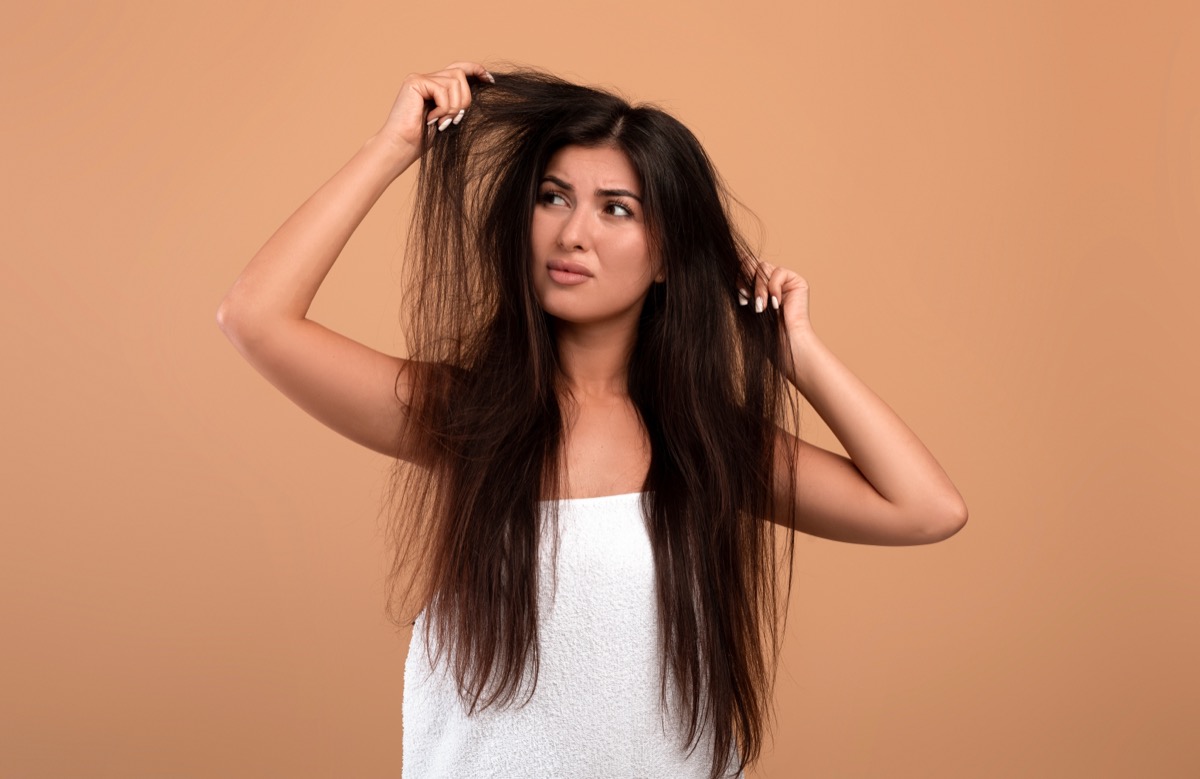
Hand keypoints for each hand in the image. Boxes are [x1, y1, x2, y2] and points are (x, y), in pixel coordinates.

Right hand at [375, 61, 493, 158]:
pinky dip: (443, 108)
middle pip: (460, 74)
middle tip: (455, 120)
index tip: (490, 81)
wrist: (402, 147)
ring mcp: (420, 78)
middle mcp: (427, 78)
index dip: (476, 70)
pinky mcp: (415, 82)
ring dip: (454, 106)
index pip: (459, 68)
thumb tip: (483, 86)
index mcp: (435, 86)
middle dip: (464, 99)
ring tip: (443, 122)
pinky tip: (432, 120)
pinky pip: (442, 90)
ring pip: (454, 81)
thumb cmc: (424, 138)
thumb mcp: (449, 118)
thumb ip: (459, 102)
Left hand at [739, 255, 812, 341]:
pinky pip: (779, 272)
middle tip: (747, 297)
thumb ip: (744, 287)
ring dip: (760, 288)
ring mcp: (785, 280)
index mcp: (760, 285)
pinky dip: (773, 288)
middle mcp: (772, 280)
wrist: (786, 340)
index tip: (741, 297)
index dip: (741, 278)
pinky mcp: (797, 281)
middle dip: (747, 281)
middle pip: (754, 265)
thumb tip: (732, 269)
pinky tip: (776, 304)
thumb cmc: (767, 328)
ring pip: (764, 268)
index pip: (747, 269)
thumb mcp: (750, 303)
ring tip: (760, 306)